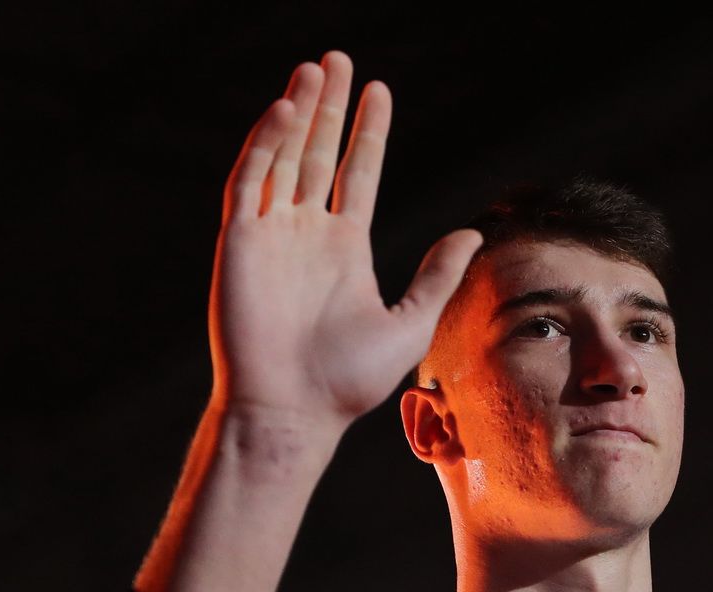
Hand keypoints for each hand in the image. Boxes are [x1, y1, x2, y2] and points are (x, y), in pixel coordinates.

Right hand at [207, 51, 481, 429]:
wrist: (294, 411)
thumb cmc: (347, 382)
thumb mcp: (410, 321)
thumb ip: (438, 274)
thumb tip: (473, 232)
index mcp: (343, 248)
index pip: (356, 173)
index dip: (367, 132)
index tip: (380, 91)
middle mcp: (304, 234)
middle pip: (316, 153)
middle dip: (328, 107)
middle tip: (338, 60)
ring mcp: (270, 235)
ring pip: (282, 157)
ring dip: (296, 113)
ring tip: (315, 69)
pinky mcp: (238, 243)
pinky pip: (249, 182)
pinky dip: (263, 145)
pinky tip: (285, 110)